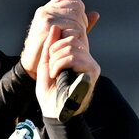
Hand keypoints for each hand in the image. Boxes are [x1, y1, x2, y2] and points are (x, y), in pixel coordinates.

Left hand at [20, 0, 100, 117]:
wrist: (53, 111)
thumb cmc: (50, 91)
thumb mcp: (46, 64)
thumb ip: (50, 47)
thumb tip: (55, 27)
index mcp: (77, 56)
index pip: (70, 36)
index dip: (55, 44)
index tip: (50, 60)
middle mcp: (87, 59)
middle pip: (70, 39)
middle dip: (54, 51)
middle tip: (50, 68)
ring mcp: (91, 64)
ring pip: (71, 46)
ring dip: (55, 60)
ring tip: (53, 73)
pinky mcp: (92, 71)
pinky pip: (74, 57)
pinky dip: (59, 64)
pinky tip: (56, 75)